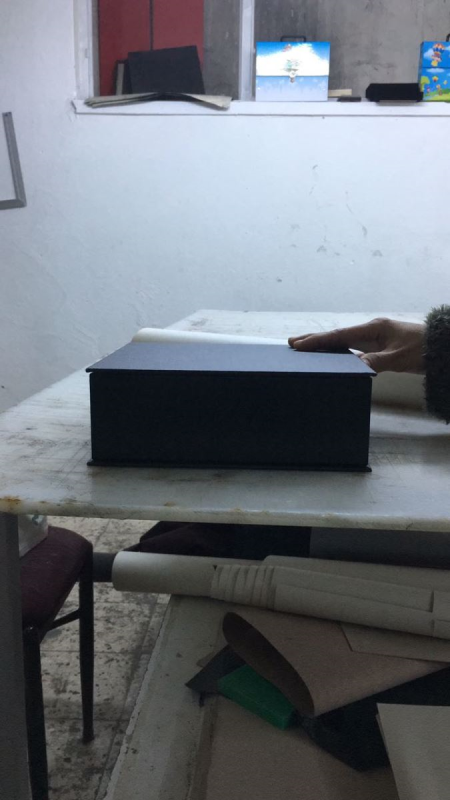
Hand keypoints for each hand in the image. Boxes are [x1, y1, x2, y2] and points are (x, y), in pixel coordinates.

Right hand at [288, 318, 424, 373]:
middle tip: (292, 343)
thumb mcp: (399, 359)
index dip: (318, 341)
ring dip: (323, 345)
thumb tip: (354, 368)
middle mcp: (370, 330)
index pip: (340, 335)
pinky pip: (351, 347)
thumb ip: (376, 362)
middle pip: (337, 335)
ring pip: (342, 341)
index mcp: (373, 329)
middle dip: (314, 339)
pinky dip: (336, 351)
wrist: (441, 347)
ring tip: (303, 349)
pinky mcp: (378, 345)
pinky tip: (328, 357)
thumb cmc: (423, 350)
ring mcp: (374, 337)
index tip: (299, 344)